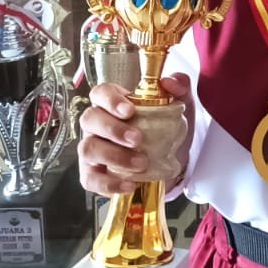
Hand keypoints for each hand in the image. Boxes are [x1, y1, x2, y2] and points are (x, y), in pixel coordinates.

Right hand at [77, 75, 194, 195]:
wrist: (172, 159)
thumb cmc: (166, 126)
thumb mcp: (179, 103)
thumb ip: (179, 86)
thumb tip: (169, 82)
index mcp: (114, 103)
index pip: (100, 93)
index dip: (110, 100)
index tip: (129, 110)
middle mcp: (97, 124)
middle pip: (89, 119)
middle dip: (113, 129)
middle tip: (138, 139)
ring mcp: (93, 149)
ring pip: (88, 148)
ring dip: (114, 156)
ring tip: (141, 163)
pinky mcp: (94, 174)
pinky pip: (90, 179)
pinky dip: (108, 184)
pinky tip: (130, 185)